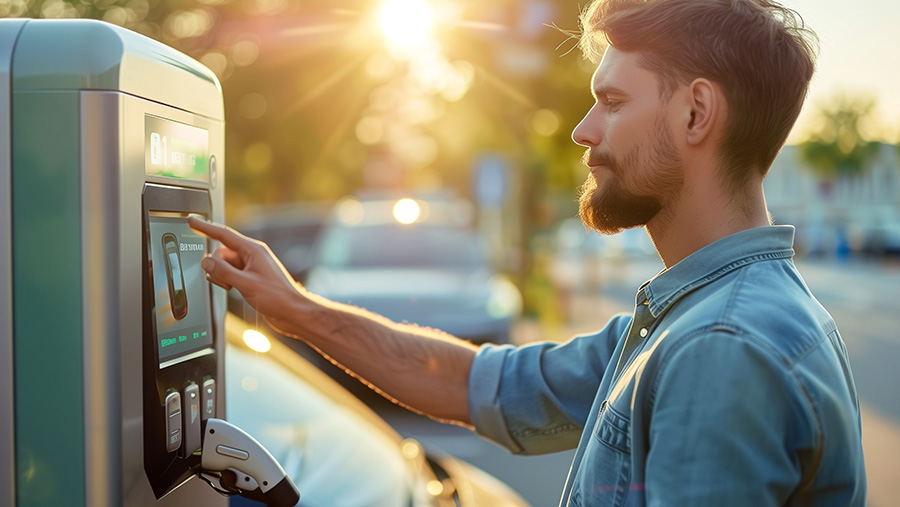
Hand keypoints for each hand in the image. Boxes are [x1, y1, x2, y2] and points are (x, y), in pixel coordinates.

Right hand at [188, 216, 303, 334]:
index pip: (223, 234)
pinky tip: (236, 290)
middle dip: (217, 266)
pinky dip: (227, 280)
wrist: (292, 312)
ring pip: (224, 264)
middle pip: (221, 253)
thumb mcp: (246, 284)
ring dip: (222, 276)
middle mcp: (251, 256)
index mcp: (253, 250)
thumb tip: (206, 262)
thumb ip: (223, 272)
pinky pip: (230, 273)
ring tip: (234, 288)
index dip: (205, 227)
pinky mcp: (250, 277)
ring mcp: (251, 266)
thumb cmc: (277, 297)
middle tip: (227, 282)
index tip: (192, 220)